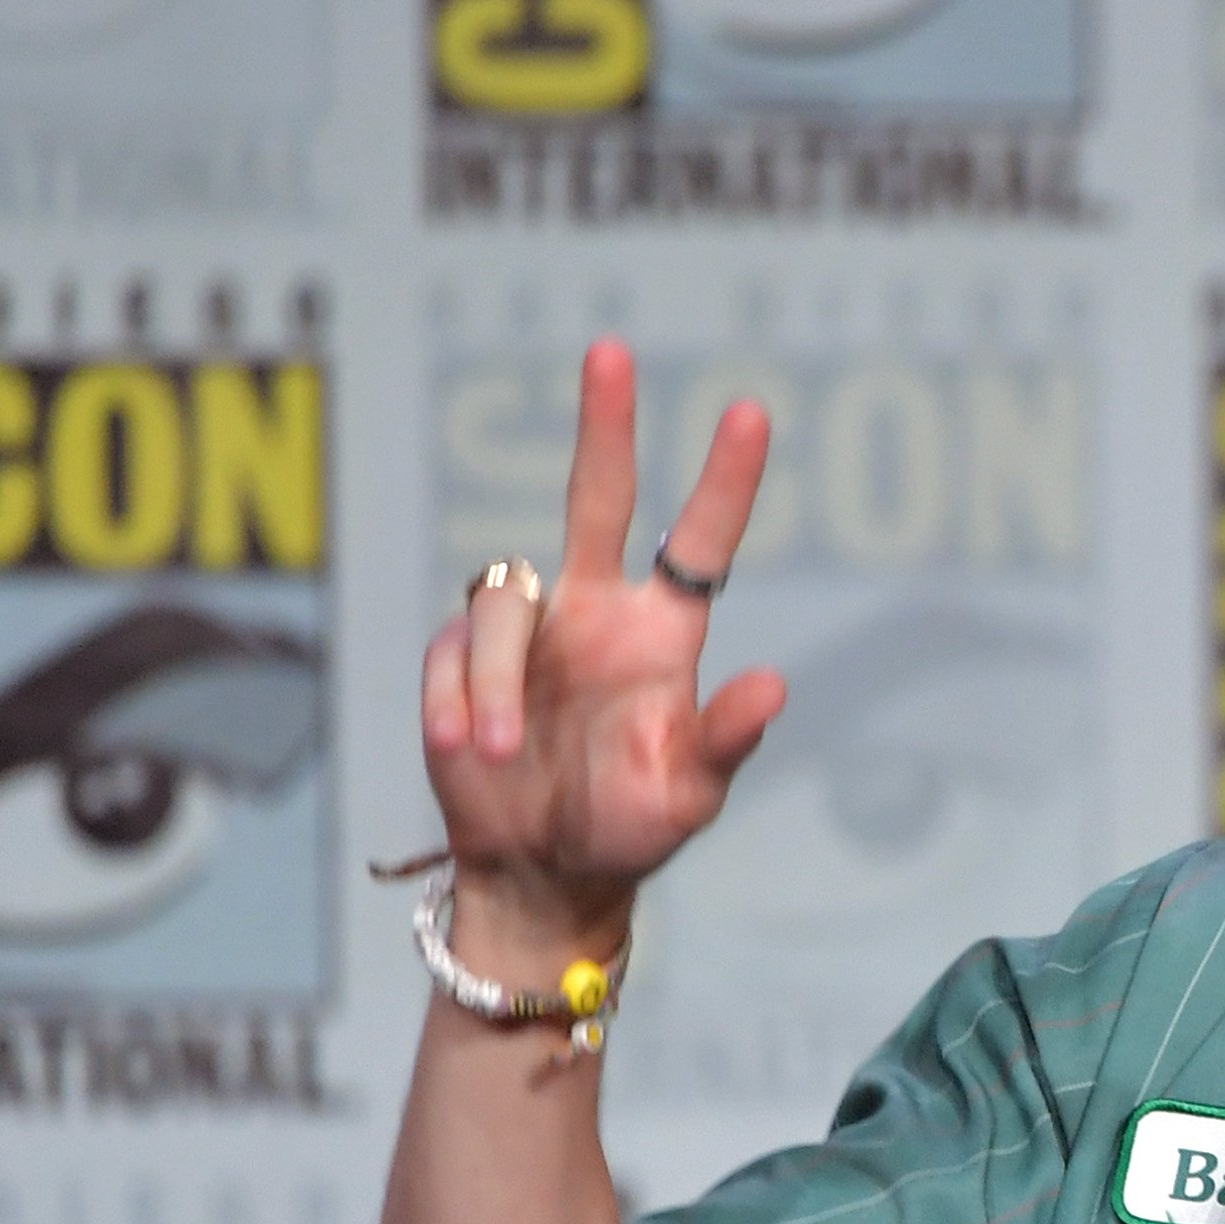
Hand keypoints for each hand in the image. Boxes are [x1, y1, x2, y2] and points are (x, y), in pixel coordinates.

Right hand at [421, 338, 784, 951]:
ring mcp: (525, 631)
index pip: (698, 543)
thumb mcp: (688, 795)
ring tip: (498, 752)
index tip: (751, 411)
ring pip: (503, 601)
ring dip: (495, 678)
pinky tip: (467, 751)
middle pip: (595, 496)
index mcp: (661, 634)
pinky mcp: (459, 659)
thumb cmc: (629, 826)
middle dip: (605, 424)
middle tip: (613, 350)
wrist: (541, 873)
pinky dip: (457, 701)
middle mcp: (594, 612)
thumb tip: (774, 687)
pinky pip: (450, 653)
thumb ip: (725, 742)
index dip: (725, 481)